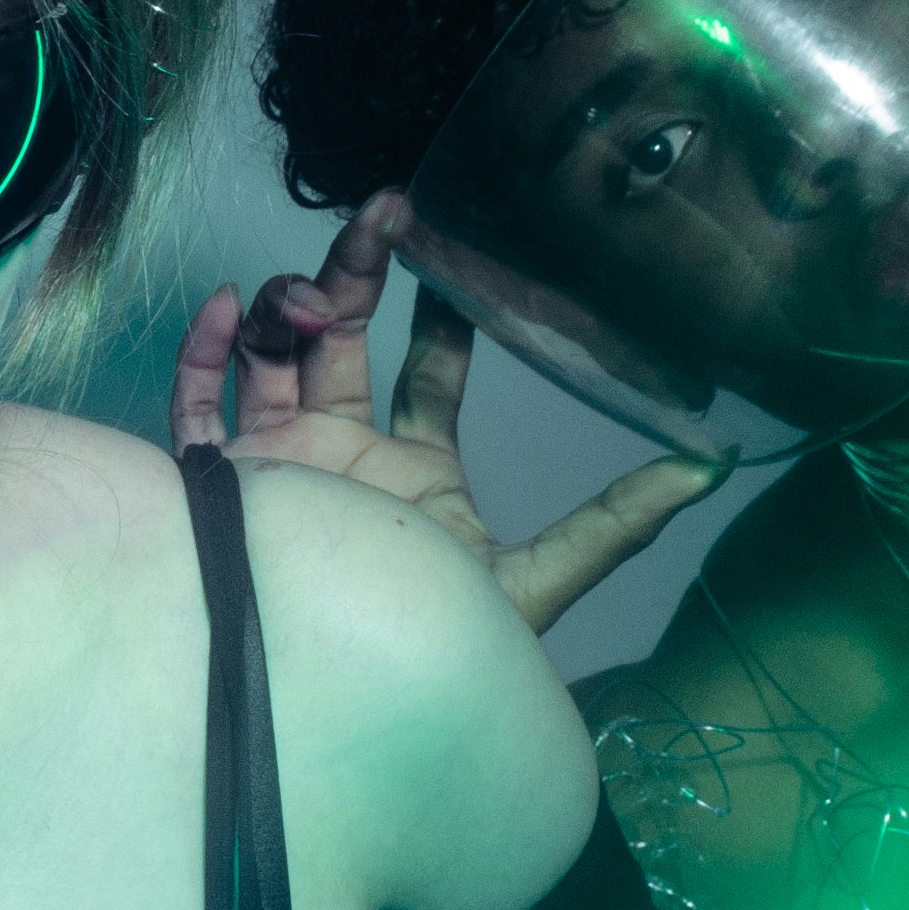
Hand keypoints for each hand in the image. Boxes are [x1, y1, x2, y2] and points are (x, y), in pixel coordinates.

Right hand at [171, 193, 724, 636]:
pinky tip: (228, 305)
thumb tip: (713, 465)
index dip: (443, 319)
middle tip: (384, 214)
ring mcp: (274, 464)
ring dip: (290, 305)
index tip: (454, 254)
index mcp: (414, 474)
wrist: (310, 695)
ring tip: (309, 301)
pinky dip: (206, 348)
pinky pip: (196, 402)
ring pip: (272, 356)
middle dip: (359, 276)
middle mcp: (342, 456)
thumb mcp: (531, 581)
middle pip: (344, 344)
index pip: (430, 377)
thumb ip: (613, 525)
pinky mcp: (213, 482)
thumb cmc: (419, 641)